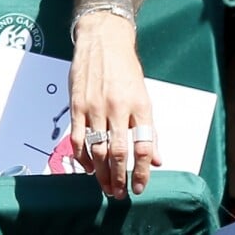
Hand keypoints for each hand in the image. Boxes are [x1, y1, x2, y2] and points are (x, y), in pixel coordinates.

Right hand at [68, 13, 161, 198]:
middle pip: (119, 152)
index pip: (144, 145)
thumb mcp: (144, 96)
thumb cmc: (126, 69)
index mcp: (141, 105)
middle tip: (120, 193)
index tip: (140, 186)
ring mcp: (96, 107)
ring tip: (105, 186)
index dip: (142, 170)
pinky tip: (87, 168)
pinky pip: (78, 138)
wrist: (104, 41)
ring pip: (97, 148)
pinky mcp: (77, 106)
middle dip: (119, 177)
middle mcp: (119, 108)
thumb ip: (149, 129)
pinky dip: (82, 157)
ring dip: (100, 173)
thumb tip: (156, 158)